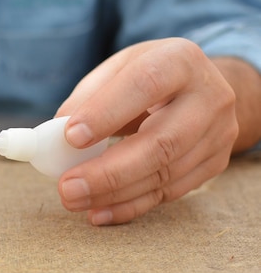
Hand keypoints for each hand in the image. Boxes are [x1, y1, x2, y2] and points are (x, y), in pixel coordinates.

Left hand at [56, 38, 237, 224]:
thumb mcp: (117, 71)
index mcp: (180, 60)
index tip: (70, 137)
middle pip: (162, 142)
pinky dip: (129, 206)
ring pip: (164, 174)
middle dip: (108, 171)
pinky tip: (98, 212)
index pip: (145, 84)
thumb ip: (86, 97)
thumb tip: (54, 136)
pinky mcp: (215, 164)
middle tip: (67, 188)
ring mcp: (218, 134)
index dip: (107, 112)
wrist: (201, 89)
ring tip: (73, 199)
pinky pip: (169, 193)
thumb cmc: (148, 78)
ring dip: (113, 194)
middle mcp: (209, 97)